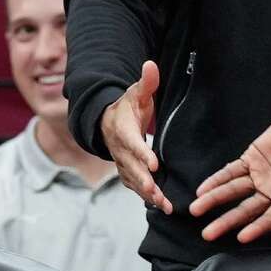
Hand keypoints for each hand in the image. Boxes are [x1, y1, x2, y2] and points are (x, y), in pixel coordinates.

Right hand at [101, 60, 170, 213]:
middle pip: (131, 167)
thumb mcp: (136, 93)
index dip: (142, 154)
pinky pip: (135, 186)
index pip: (131, 143)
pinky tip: (162, 206)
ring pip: (133, 181)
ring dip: (147, 194)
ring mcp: (122, 163)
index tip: (154, 164)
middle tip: (154, 191)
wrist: (106, 122)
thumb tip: (150, 64)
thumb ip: (146, 82)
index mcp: (123, 130)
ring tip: (163, 205)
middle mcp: (120, 150)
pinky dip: (147, 197)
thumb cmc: (126, 107)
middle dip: (142, 180)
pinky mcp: (126, 171)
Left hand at [190, 103, 270, 242]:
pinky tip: (201, 190)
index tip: (241, 238)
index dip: (257, 228)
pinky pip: (229, 172)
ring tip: (195, 210)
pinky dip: (216, 180)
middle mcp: (269, 191)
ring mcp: (258, 176)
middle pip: (245, 210)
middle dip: (226, 222)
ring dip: (213, 200)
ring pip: (232, 192)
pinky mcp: (250, 160)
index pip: (269, 217)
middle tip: (207, 234)